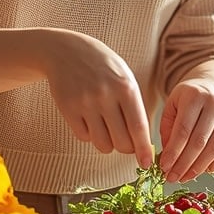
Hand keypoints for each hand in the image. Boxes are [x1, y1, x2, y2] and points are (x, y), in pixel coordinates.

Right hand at [42, 31, 154, 168]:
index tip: (147, 163)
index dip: (144, 150)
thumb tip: (143, 141)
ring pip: (102, 144)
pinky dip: (89, 134)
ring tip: (106, 128)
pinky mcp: (67, 109)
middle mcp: (105, 96)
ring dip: (107, 143)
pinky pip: (84, 137)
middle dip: (126, 148)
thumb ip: (134, 106)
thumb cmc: (102, 66)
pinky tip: (89, 119)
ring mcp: (85, 103)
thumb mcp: (124, 77)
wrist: (66, 50)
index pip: (138, 128)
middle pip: (121, 142)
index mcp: (125, 87)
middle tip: (125, 141)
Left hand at [157, 78, 213, 183]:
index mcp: (194, 96)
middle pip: (199, 142)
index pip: (183, 130)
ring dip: (198, 168)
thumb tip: (167, 155)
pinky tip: (204, 171)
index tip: (164, 167)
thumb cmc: (191, 97)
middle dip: (184, 164)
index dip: (173, 152)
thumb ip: (167, 127)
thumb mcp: (173, 103)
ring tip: (185, 177)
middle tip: (172, 178)